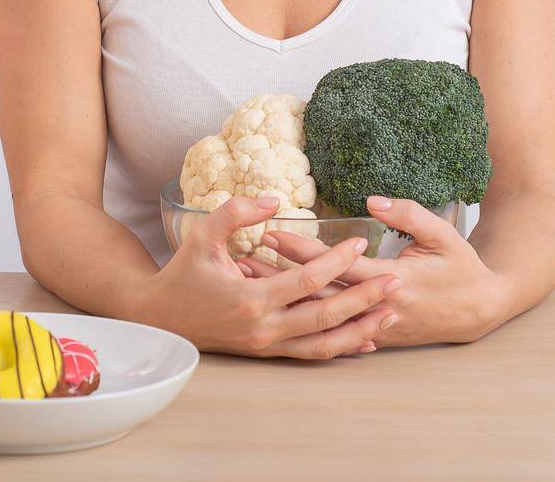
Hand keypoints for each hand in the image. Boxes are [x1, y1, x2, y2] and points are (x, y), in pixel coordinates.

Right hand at [140, 195, 401, 358]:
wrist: (160, 319)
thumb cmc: (182, 274)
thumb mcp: (203, 235)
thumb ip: (238, 212)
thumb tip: (276, 199)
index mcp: (251, 299)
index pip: (307, 281)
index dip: (337, 261)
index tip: (361, 242)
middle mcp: (264, 329)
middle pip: (326, 316)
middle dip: (364, 299)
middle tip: (394, 280)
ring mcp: (268, 346)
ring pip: (324, 344)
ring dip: (361, 329)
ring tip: (390, 313)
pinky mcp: (268, 353)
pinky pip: (312, 354)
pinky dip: (341, 347)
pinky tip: (365, 339)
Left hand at [245, 195, 511, 346]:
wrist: (480, 311)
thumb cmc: (461, 268)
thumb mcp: (442, 234)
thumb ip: (408, 214)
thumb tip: (372, 199)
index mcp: (392, 280)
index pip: (335, 265)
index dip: (301, 250)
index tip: (270, 234)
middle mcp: (378, 308)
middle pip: (318, 292)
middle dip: (280, 276)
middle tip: (243, 261)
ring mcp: (376, 326)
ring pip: (321, 315)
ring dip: (287, 299)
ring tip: (254, 284)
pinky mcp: (377, 336)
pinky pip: (335, 330)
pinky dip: (306, 318)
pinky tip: (283, 307)